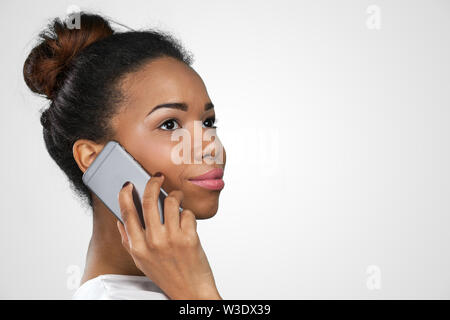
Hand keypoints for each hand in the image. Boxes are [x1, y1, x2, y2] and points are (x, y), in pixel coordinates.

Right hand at [117, 174, 221, 299]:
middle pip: (150, 201)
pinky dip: (188, 214)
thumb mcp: (141, 261)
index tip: (128, 184)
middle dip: (153, 183)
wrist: (190, 291)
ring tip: (177, 198)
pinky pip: (188, 213)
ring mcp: (172, 239)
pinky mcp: (190, 238)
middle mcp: (153, 242)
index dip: (126, 195)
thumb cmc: (166, 275)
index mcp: (138, 247)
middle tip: (157, 177)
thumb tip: (120, 220)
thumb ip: (129, 241)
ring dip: (175, 195)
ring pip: (172, 202)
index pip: (127, 213)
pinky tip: (187, 221)